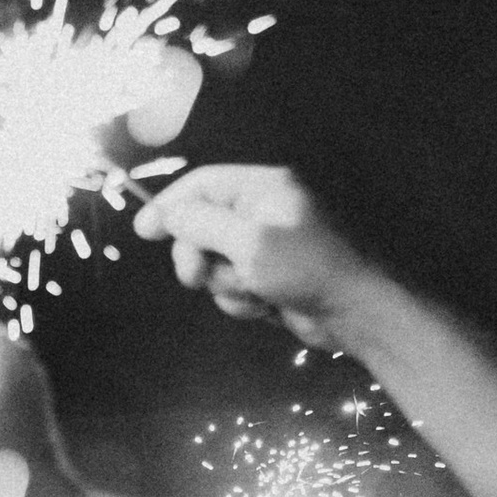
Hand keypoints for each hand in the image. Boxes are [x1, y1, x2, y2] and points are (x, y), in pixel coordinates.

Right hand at [138, 165, 368, 346]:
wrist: (352, 313)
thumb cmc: (304, 268)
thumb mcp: (249, 242)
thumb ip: (202, 223)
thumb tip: (165, 213)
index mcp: (262, 188)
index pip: (201, 184)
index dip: (169, 206)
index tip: (144, 232)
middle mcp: (261, 211)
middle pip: (200, 225)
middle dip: (197, 256)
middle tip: (197, 277)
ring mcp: (264, 246)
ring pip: (213, 262)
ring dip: (224, 283)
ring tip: (253, 291)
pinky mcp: (267, 276)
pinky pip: (231, 284)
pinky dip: (240, 298)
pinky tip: (264, 305)